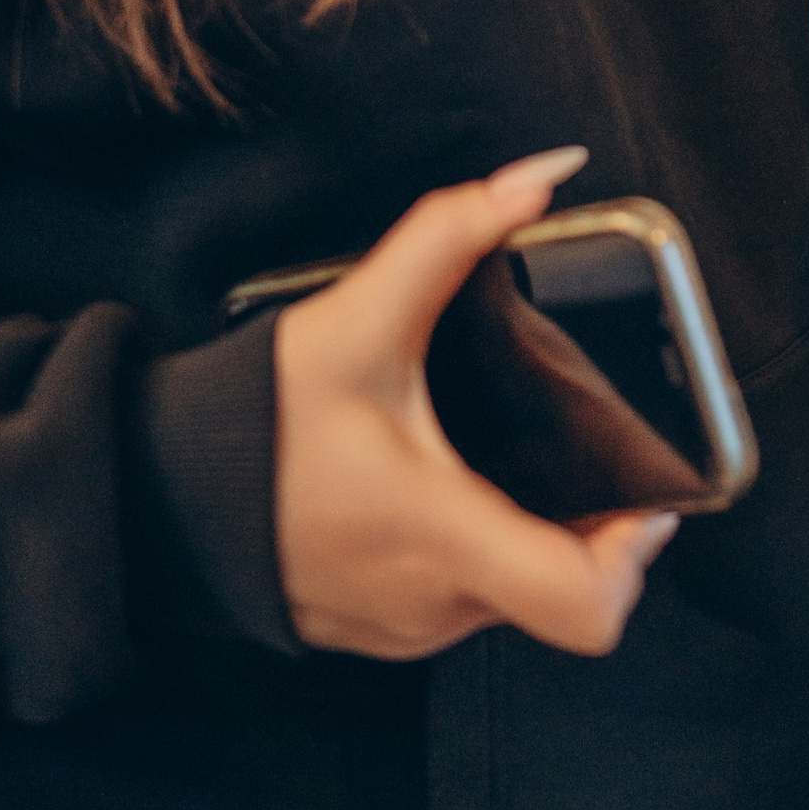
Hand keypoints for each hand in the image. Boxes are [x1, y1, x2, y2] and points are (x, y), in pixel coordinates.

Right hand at [274, 155, 679, 662]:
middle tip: (579, 442)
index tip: (646, 494)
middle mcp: (437, 603)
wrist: (162, 495)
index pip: (586, 604)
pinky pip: (465, 601)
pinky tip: (450, 486)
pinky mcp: (384, 634)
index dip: (636, 555)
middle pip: (565, 583)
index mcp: (445, 535)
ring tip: (504, 455)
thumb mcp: (357, 315)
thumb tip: (542, 175)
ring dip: (529, 530)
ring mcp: (409, 629)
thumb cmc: (255, 420)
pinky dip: (476, 549)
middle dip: (587, 515)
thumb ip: (452, 233)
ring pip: (516, 592)